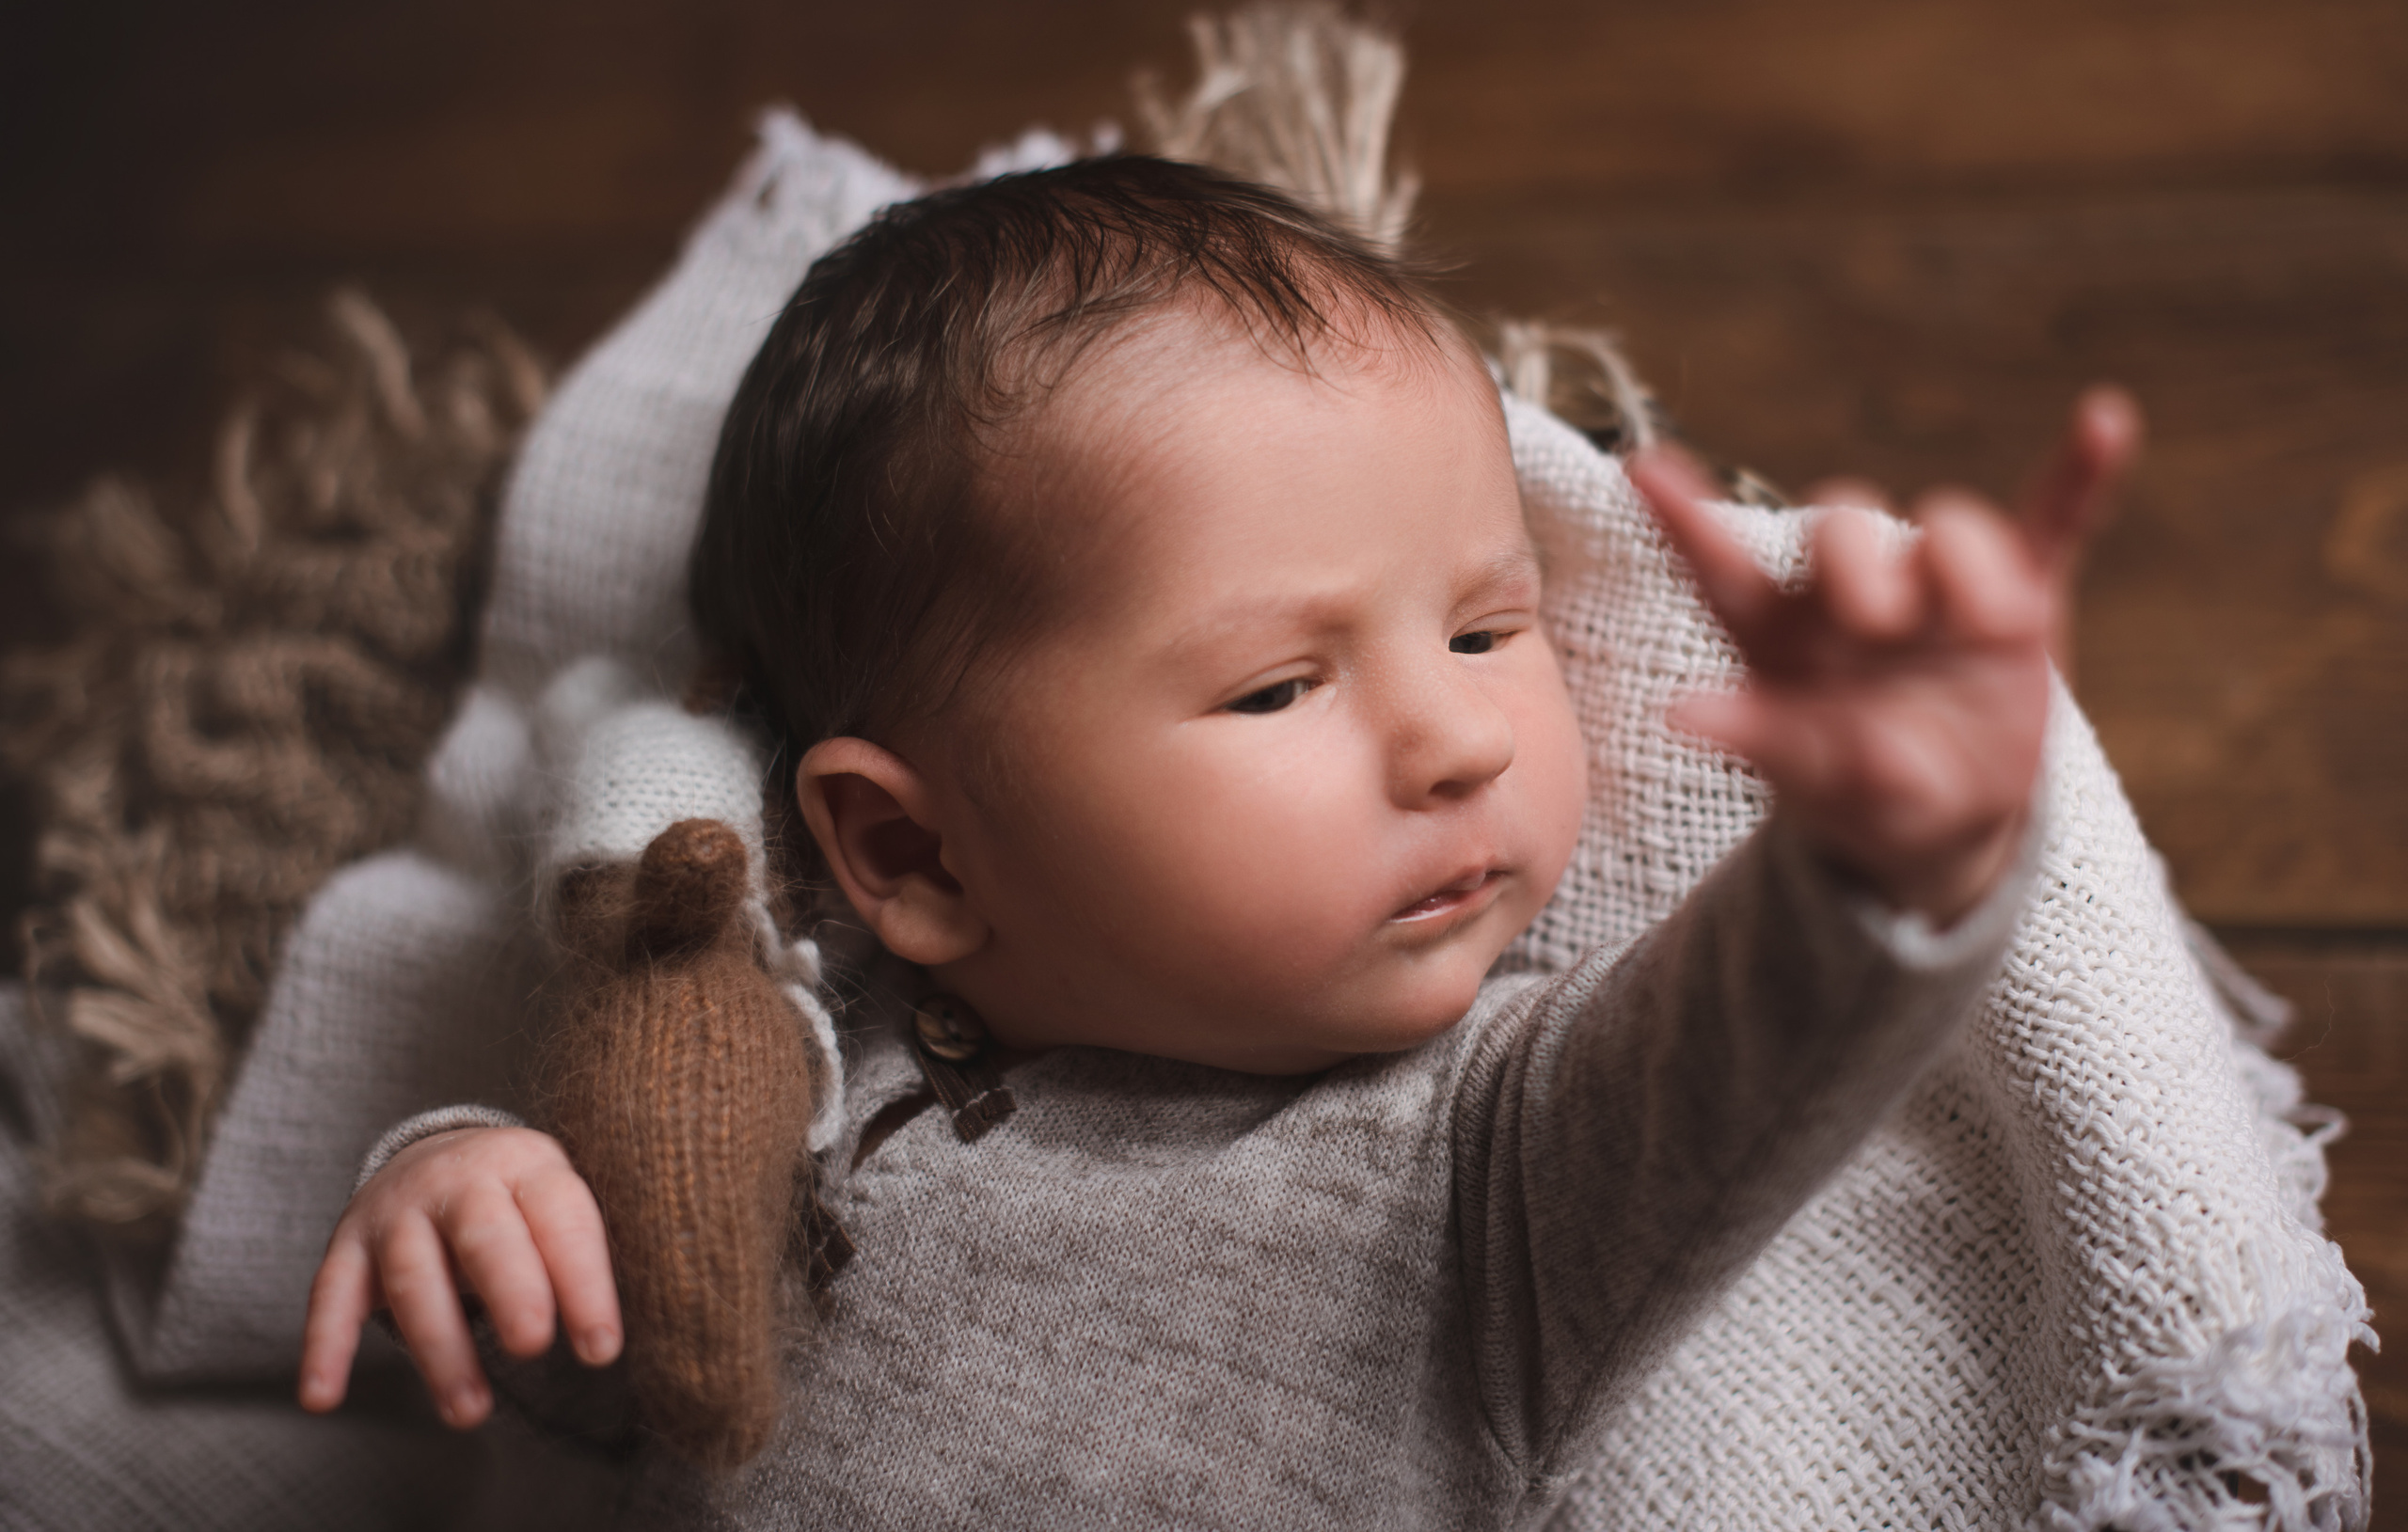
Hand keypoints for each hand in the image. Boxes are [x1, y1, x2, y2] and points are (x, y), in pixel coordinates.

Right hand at [299, 1126, 621, 1427]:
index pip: (562, 1220)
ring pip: (414, 1277)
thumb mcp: (556, 1207)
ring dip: (440, 1348)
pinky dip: (325, 1347)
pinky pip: (332, 1296)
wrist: (437, 1154)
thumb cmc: (521, 1205)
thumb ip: (577, 1258)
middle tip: (533, 1347)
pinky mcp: (348, 1245)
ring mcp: (397, 1211)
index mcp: (527, 1166)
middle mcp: (459, 1180)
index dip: (583, 1283)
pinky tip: (323, 1398)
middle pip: (485, 1235)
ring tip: (470, 1413)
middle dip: (511, 1290)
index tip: (601, 1349)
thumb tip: (610, 1340)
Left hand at [1628, 387, 2140, 923]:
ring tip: (1987, 629)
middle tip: (1878, 624)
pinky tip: (2104, 419)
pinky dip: (2079, 475)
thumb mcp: (1811, 778)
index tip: (1641, 465)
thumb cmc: (1858, 794)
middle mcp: (1850, 595)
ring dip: (1963, 564)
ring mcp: (1939, 590)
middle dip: (1859, 560)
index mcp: (1778, 634)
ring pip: (1945, 526)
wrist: (1949, 826)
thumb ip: (1760, 739)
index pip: (1718, 565)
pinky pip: (2054, 522)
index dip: (1682, 515)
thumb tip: (1683, 714)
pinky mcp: (2023, 597)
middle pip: (1844, 524)